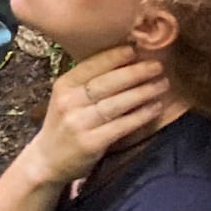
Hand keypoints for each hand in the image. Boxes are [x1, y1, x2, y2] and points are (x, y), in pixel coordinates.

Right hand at [22, 45, 167, 187]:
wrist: (48, 160)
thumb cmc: (64, 124)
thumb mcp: (67, 98)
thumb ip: (89, 82)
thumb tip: (125, 61)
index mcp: (63, 86)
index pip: (91, 65)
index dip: (115, 57)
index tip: (136, 49)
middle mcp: (69, 102)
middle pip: (107, 83)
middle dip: (135, 72)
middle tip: (157, 66)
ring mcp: (79, 123)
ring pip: (117, 103)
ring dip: (143, 92)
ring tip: (162, 84)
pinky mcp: (91, 143)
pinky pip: (122, 125)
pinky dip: (141, 115)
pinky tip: (155, 107)